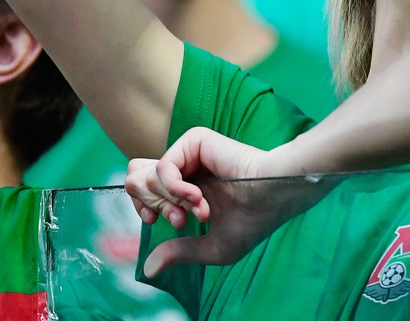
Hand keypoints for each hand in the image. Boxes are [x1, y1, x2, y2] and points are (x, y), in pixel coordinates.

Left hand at [125, 127, 329, 276]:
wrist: (275, 196)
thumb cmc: (253, 221)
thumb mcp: (212, 246)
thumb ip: (179, 252)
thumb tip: (147, 269)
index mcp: (184, 187)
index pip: (140, 188)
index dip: (144, 208)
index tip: (168, 224)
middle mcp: (183, 167)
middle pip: (134, 178)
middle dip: (150, 206)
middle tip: (180, 219)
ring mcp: (187, 152)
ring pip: (143, 174)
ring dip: (167, 201)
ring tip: (198, 210)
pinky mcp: (194, 141)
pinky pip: (163, 167)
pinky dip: (176, 189)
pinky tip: (199, 198)